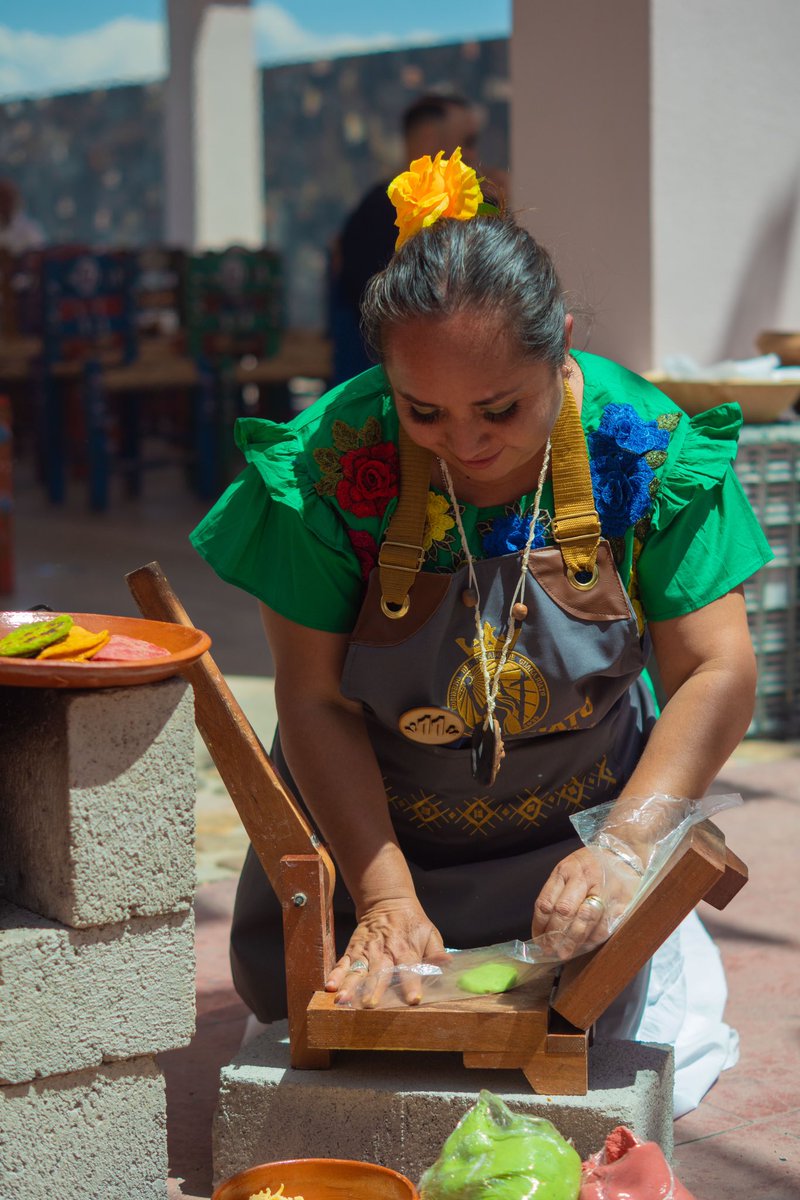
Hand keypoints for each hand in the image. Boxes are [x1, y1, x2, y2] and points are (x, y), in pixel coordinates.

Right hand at [326, 897, 445, 1006]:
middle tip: (370, 1004)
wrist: (387, 901)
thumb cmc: (412, 923)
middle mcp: (385, 952)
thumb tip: (447, 964)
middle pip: (379, 972)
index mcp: (406, 949)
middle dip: (374, 988)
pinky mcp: (354, 950)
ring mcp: (367, 951)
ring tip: (343, 1000)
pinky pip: (343, 963)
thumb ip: (437, 951)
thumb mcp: (430, 933)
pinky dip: (336, 974)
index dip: (412, 983)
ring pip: (358, 970)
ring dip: (350, 985)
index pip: (410, 968)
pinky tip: (330, 985)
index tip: (413, 999)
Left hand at [532, 847, 640, 958]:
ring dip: (573, 942)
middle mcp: (585, 878)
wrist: (624, 855)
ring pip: (585, 922)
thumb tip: (543, 925)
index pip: (547, 901)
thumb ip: (555, 893)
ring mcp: (605, 890)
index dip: (540, 925)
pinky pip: (603, 927)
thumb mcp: (568, 869)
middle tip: (550, 950)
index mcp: (567, 869)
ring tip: (564, 952)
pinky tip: (583, 946)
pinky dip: (591, 941)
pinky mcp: (621, 903)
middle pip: (565, 912)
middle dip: (555, 936)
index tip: (538, 939)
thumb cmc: (591, 865)